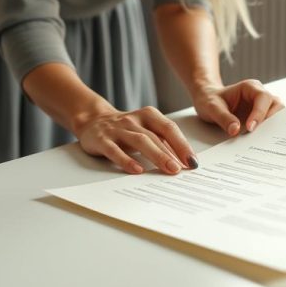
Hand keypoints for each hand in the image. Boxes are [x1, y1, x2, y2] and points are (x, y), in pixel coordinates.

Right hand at [73, 106, 196, 174]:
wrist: (92, 120)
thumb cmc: (126, 129)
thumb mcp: (145, 130)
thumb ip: (161, 142)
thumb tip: (183, 162)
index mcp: (148, 115)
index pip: (169, 128)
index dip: (182, 144)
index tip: (193, 161)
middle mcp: (134, 120)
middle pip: (156, 136)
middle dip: (171, 153)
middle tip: (182, 169)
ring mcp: (117, 129)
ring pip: (139, 141)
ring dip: (156, 155)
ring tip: (169, 169)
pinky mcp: (102, 140)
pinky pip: (115, 150)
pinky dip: (126, 160)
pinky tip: (137, 170)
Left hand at [192, 79, 284, 135]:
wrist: (207, 101)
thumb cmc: (210, 99)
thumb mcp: (212, 107)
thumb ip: (223, 118)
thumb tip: (235, 131)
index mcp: (250, 87)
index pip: (263, 98)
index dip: (259, 113)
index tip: (250, 128)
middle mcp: (260, 95)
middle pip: (277, 105)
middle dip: (272, 121)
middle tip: (262, 137)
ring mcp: (263, 106)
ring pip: (278, 115)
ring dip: (273, 128)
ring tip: (264, 141)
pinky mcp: (262, 117)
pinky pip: (271, 125)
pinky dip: (269, 133)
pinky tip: (262, 143)